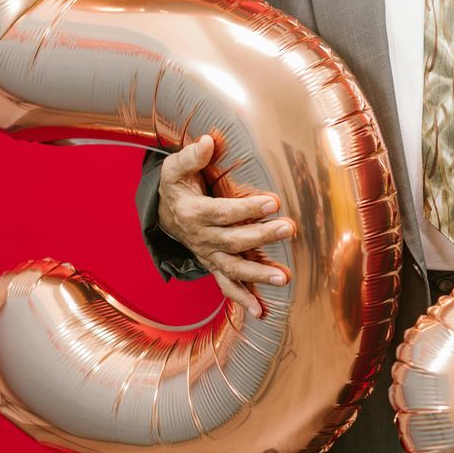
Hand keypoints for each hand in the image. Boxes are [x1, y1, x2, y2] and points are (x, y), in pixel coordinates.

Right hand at [156, 134, 293, 316]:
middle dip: (262, 236)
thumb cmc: (177, 187)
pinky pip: (227, 286)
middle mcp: (202, 238)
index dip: (248, 208)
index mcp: (194, 213)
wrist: (165, 215)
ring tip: (283, 278)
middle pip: (234, 240)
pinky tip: (261, 311)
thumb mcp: (176, 169)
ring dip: (258, 274)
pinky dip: (242, 299)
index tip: (273, 201)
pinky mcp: (215, 266)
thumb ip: (191, 156)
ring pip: (233, 268)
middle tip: (289, 229)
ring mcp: (209, 256)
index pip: (224, 212)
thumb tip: (208, 141)